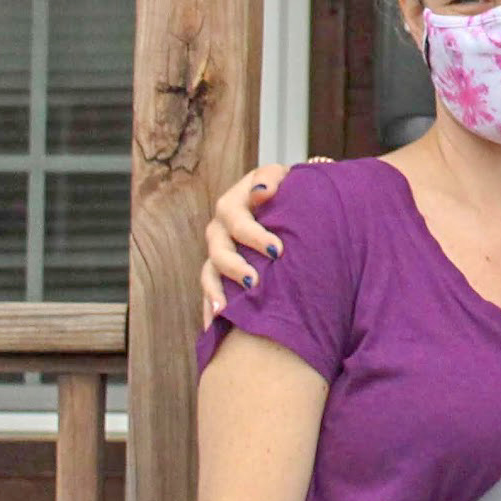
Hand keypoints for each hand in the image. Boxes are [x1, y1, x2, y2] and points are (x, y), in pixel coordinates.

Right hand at [199, 161, 298, 322]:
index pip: (237, 216)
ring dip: (216, 290)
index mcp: (236, 200)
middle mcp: (222, 225)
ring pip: (210, 270)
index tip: (277, 251)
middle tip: (255, 282)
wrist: (288, 203)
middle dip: (236, 266)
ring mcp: (218, 248)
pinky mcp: (219, 269)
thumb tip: (263, 191)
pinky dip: (209, 306)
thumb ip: (274, 179)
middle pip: (220, 246)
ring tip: (224, 309)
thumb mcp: (286, 176)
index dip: (254, 234)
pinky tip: (212, 325)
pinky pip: (209, 289)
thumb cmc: (290, 189)